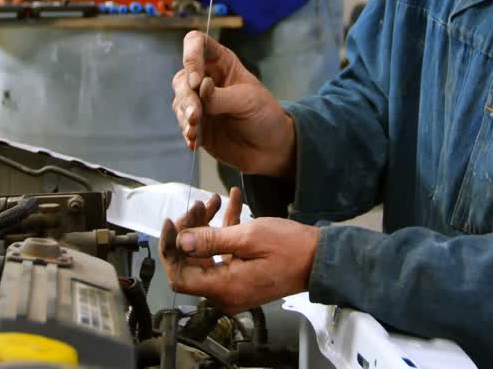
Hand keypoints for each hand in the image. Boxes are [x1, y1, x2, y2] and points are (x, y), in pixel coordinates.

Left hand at [161, 189, 317, 314]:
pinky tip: (233, 202)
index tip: (171, 223)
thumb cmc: (291, 247)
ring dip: (207, 225)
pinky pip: (224, 253)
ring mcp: (233, 284)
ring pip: (206, 254)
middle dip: (192, 229)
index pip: (180, 276)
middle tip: (200, 203)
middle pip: (192, 261)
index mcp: (224, 288)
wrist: (321, 258)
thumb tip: (181, 242)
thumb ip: (212, 240)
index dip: (170, 250)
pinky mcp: (242, 275)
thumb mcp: (249, 237)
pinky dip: (225, 229)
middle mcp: (225, 292)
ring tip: (216, 199)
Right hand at [171, 31, 294, 177]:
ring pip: (180, 101)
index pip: (196, 43)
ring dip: (185, 116)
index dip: (191, 56)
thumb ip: (220, 96)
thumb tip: (199, 87)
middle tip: (196, 116)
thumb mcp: (247, 101)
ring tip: (195, 132)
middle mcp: (206, 78)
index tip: (197, 81)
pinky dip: (187, 132)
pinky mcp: (197, 123)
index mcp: (222, 62)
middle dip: (187, 98)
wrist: (270, 147)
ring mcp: (200, 101)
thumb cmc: (264, 115)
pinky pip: (183, 123)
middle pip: (182, 78)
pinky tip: (194, 141)